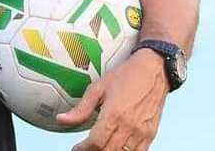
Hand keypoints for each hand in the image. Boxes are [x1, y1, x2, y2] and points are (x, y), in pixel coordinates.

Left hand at [55, 48, 169, 150]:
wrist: (153, 71)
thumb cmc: (126, 76)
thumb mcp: (98, 88)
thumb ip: (81, 109)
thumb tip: (62, 119)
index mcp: (114, 114)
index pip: (96, 142)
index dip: (83, 149)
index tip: (76, 148)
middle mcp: (129, 126)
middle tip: (85, 148)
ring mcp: (142, 132)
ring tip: (98, 148)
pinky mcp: (150, 134)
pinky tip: (115, 147)